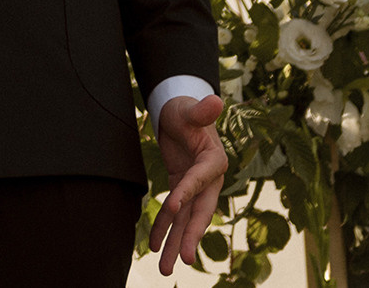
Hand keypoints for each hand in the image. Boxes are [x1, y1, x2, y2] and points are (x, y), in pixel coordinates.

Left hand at [151, 94, 226, 273]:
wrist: (183, 114)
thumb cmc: (187, 110)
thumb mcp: (190, 109)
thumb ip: (201, 110)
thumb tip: (214, 99)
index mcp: (214, 161)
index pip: (200, 179)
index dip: (187, 192)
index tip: (172, 206)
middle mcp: (209, 180)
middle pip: (200, 211)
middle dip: (191, 236)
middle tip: (185, 260)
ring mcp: (196, 187)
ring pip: (186, 219)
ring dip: (176, 243)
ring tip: (165, 269)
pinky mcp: (182, 188)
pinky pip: (173, 213)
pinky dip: (163, 228)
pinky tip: (154, 246)